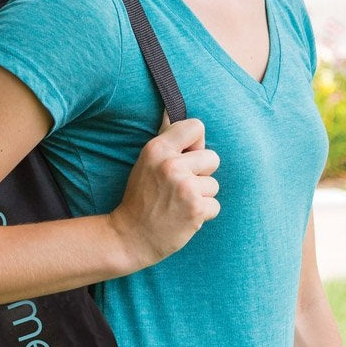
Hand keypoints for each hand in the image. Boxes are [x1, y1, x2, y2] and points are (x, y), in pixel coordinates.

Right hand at [108, 116, 219, 269]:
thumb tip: (170, 109)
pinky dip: (202, 214)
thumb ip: (165, 138)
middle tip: (180, 187)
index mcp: (157, 148)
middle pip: (213, 157)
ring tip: (179, 204)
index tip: (185, 158)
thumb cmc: (140, 197)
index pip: (197, 127)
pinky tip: (183, 217)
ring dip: (201, 196)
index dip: (196, 144)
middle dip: (202, 173)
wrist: (130, 237)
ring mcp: (185, 187)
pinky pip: (215, 205)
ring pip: (214, 184)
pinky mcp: (196, 209)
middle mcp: (171, 164)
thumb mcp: (146, 162)